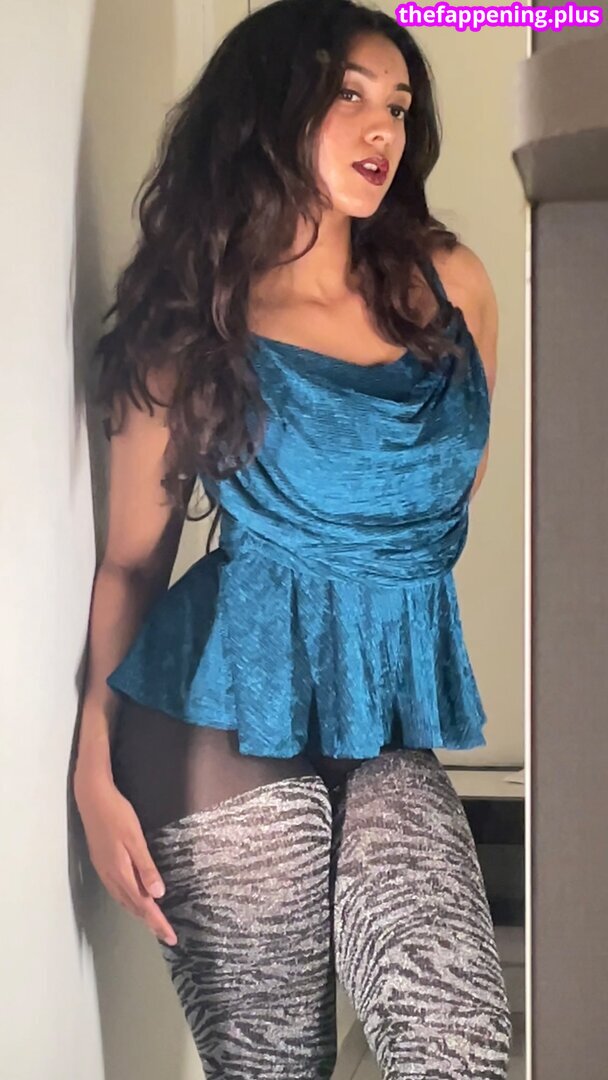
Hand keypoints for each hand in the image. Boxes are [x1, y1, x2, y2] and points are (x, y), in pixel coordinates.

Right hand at [74, 771, 177, 946]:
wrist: (92, 799)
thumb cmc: (117, 815)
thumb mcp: (135, 839)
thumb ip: (146, 867)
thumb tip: (158, 895)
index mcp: (120, 873)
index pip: (143, 905)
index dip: (157, 922)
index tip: (171, 938)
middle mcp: (111, 876)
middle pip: (133, 907)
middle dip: (150, 922)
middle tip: (166, 935)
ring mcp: (104, 871)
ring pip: (124, 900)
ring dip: (139, 913)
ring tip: (154, 922)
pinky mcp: (102, 863)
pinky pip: (118, 891)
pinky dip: (130, 900)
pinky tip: (135, 898)